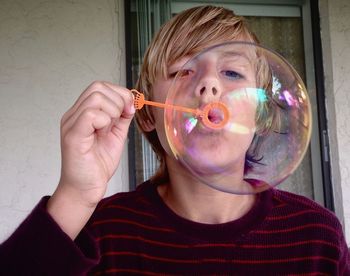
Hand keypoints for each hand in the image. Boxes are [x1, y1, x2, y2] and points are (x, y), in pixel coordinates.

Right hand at [47, 81, 134, 238]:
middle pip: (98, 87)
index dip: (120, 93)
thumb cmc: (97, 165)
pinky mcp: (73, 135)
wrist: (86, 189)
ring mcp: (71, 124)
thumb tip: (130, 102)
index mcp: (83, 113)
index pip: (100, 87)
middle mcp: (74, 115)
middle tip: (123, 118)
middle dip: (119, 99)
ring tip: (110, 129)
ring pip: (95, 97)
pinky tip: (104, 133)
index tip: (130, 109)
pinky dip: (105, 121)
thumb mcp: (115, 135)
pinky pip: (90, 114)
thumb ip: (121, 118)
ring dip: (112, 111)